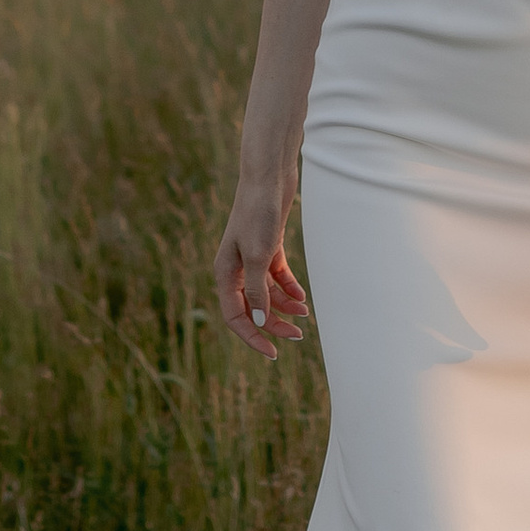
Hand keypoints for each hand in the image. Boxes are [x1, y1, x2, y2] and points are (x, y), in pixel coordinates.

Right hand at [213, 174, 311, 360]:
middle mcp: (235, 268)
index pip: (235, 316)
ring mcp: (251, 257)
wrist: (269, 177)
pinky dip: (288, 287)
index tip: (272, 353)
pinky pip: (276, 276)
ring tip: (304, 314)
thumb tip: (257, 322)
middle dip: (273, 323)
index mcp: (225, 273)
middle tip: (297, 336)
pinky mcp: (267, 247)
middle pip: (252, 308)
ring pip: (266, 293)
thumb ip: (257, 290)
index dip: (252, 337)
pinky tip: (301, 296)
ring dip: (283, 306)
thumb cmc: (258, 213)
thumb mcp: (258, 256)